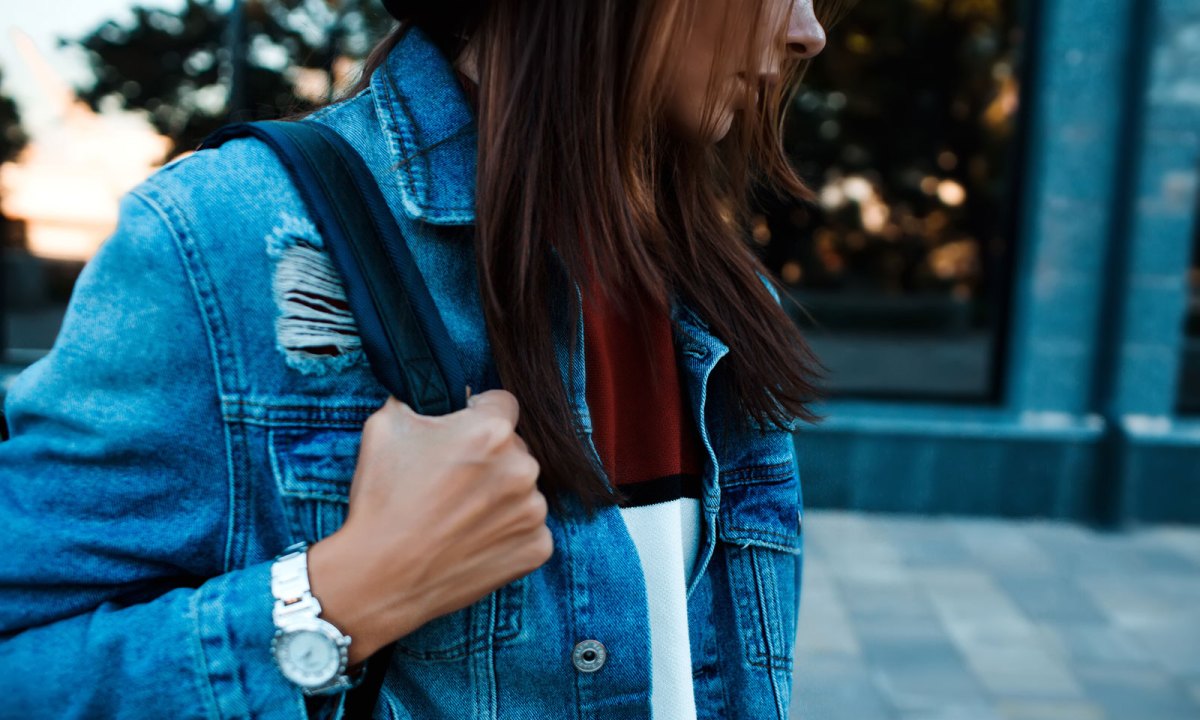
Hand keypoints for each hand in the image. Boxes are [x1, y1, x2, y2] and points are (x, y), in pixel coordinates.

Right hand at [306, 390, 550, 664]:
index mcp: (491, 430)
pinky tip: (471, 540)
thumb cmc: (382, 500)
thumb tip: (431, 387)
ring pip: (522, 489)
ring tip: (458, 516)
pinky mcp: (536, 548)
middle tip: (451, 483)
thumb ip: (420, 399)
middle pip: (514, 448)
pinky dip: (505, 533)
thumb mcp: (385, 426)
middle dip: (489, 459)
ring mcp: (533, 511)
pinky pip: (528, 528)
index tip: (461, 435)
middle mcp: (523, 467)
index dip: (477, 415)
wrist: (380, 577)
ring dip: (499, 496)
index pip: (501, 404)